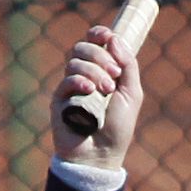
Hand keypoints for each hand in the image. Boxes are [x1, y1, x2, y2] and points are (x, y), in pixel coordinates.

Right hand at [52, 25, 143, 174]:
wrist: (102, 155)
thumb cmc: (118, 128)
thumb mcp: (131, 93)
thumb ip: (128, 65)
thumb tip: (114, 38)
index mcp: (101, 71)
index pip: (93, 42)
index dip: (98, 34)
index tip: (107, 36)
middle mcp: (83, 76)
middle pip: (82, 48)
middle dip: (100, 56)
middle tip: (115, 75)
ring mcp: (69, 89)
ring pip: (74, 62)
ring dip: (93, 71)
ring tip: (107, 91)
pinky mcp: (59, 103)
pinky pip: (65, 82)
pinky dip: (79, 81)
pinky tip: (90, 90)